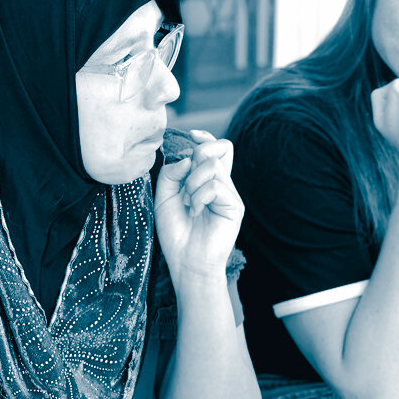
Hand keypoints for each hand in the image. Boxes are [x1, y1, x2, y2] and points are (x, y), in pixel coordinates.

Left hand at [155, 130, 242, 282]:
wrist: (186, 262)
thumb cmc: (176, 233)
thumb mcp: (164, 197)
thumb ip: (171, 173)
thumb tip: (187, 156)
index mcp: (206, 180)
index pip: (214, 148)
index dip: (205, 137)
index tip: (191, 135)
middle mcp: (221, 184)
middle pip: (220, 148)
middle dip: (198, 155)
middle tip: (185, 181)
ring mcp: (229, 194)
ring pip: (213, 166)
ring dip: (192, 183)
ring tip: (187, 203)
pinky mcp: (235, 206)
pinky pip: (216, 185)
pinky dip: (199, 195)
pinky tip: (195, 211)